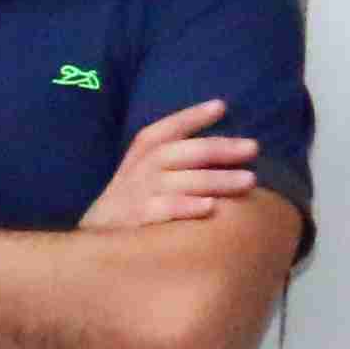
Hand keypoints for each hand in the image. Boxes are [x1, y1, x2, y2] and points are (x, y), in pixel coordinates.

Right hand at [81, 95, 260, 230]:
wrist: (95, 241)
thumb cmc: (135, 202)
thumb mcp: (144, 172)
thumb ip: (176, 156)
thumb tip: (224, 140)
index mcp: (142, 155)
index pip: (165, 130)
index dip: (191, 117)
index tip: (221, 107)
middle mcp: (140, 171)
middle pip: (180, 153)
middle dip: (219, 148)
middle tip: (253, 148)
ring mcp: (137, 195)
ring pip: (179, 181)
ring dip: (215, 179)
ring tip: (250, 180)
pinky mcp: (136, 221)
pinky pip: (164, 210)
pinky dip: (186, 207)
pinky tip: (212, 206)